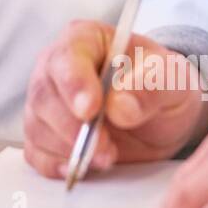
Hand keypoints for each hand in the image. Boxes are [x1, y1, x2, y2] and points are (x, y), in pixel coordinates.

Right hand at [24, 20, 207, 178]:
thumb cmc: (161, 84)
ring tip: (108, 157)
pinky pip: (36, 152)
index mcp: (84, 39)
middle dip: (73, 127)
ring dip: (69, 149)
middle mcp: (55, 67)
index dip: (74, 84)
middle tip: (107, 148)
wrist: (160, 114)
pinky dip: (55, 165)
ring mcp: (46, 102)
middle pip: (43, 94)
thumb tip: (121, 106)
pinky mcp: (45, 134)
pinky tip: (81, 168)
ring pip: (37, 125)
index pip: (67, 56)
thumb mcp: (172, 79)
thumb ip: (152, 86)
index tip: (90, 110)